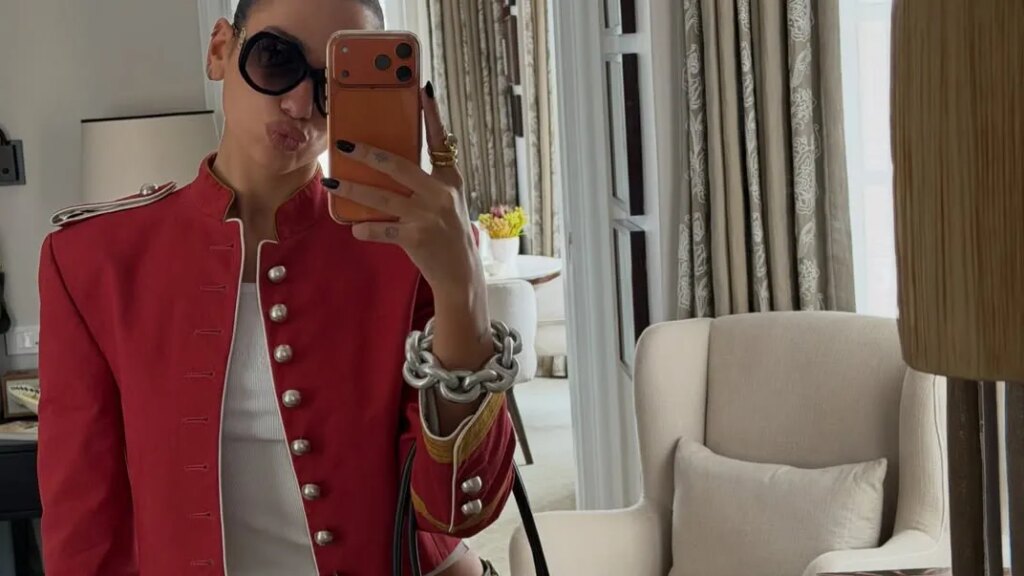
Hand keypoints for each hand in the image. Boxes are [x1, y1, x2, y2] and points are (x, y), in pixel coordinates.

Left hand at [322, 83, 478, 296]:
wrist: (460, 272)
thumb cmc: (447, 233)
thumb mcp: (447, 201)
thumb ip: (427, 182)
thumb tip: (389, 162)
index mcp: (449, 179)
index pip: (440, 140)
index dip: (431, 115)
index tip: (422, 91)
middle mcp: (440, 194)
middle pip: (399, 166)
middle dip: (368, 154)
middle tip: (343, 145)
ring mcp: (427, 216)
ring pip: (382, 197)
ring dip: (353, 189)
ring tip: (332, 182)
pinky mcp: (416, 238)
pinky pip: (382, 230)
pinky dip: (365, 229)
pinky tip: (354, 227)